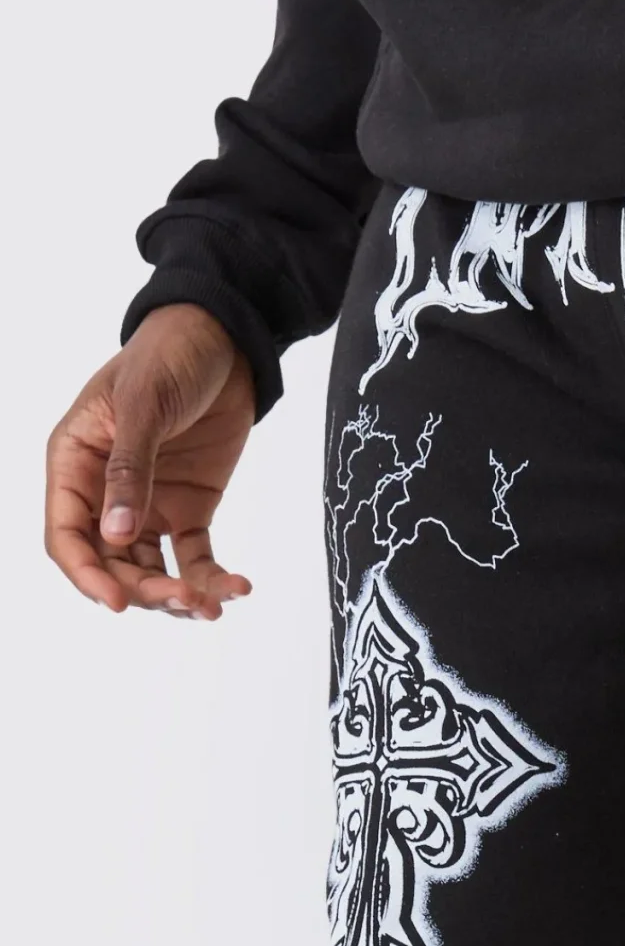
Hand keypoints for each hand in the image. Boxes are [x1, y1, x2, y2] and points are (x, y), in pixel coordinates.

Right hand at [45, 303, 255, 619]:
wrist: (222, 341)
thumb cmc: (167, 357)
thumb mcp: (143, 406)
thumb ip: (129, 471)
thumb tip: (115, 534)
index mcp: (75, 463)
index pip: (67, 536)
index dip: (87, 574)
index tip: (118, 602)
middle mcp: (105, 492)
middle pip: (112, 563)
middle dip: (144, 591)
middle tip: (184, 599)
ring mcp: (147, 505)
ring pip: (152, 570)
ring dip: (179, 593)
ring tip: (213, 604)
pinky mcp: (188, 510)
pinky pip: (194, 557)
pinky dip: (212, 578)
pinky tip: (236, 588)